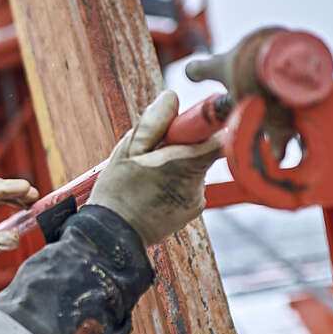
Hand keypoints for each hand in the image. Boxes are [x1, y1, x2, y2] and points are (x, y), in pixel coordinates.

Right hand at [89, 89, 222, 245]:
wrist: (113, 236)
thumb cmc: (117, 192)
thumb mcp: (127, 150)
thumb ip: (153, 121)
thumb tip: (172, 97)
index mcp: (184, 164)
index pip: (219, 137)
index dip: (209, 124)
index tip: (196, 121)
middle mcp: (197, 184)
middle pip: (200, 151)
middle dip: (180, 147)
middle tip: (152, 155)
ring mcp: (196, 200)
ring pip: (192, 169)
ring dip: (175, 167)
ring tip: (146, 179)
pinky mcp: (192, 211)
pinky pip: (188, 187)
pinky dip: (173, 185)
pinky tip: (151, 193)